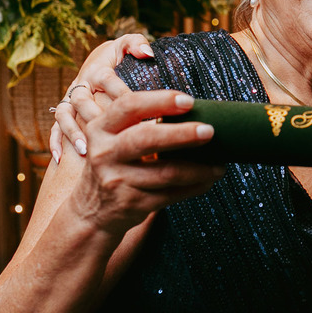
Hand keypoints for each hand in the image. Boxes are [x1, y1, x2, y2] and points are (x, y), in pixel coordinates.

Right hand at [50, 34, 153, 162]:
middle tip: (110, 135)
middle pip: (82, 99)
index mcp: (96, 68)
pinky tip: (59, 159)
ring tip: (85, 150)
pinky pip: (54, 126)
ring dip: (73, 132)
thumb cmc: (118, 55)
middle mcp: (80, 84)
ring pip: (65, 114)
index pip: (107, 79)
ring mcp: (70, 99)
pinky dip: (55, 142)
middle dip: (94, 117)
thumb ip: (136, 43)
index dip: (120, 93)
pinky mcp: (65, 111)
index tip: (139, 110)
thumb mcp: (126, 44)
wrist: (99, 60)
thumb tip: (147, 53)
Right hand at [73, 90, 222, 235]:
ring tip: (219, 164)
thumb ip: (138, 123)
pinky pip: (171, 194)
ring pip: (166, 172)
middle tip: (210, 131)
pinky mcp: (132, 204)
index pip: (129, 106)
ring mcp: (117, 181)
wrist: (92, 212)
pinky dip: (195, 186)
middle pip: (146, 138)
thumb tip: (191, 110)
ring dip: (199, 168)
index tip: (189, 101)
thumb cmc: (114, 165)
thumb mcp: (112, 140)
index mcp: (101, 129)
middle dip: (182, 133)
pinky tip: (208, 179)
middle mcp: (105, 153)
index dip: (160, 100)